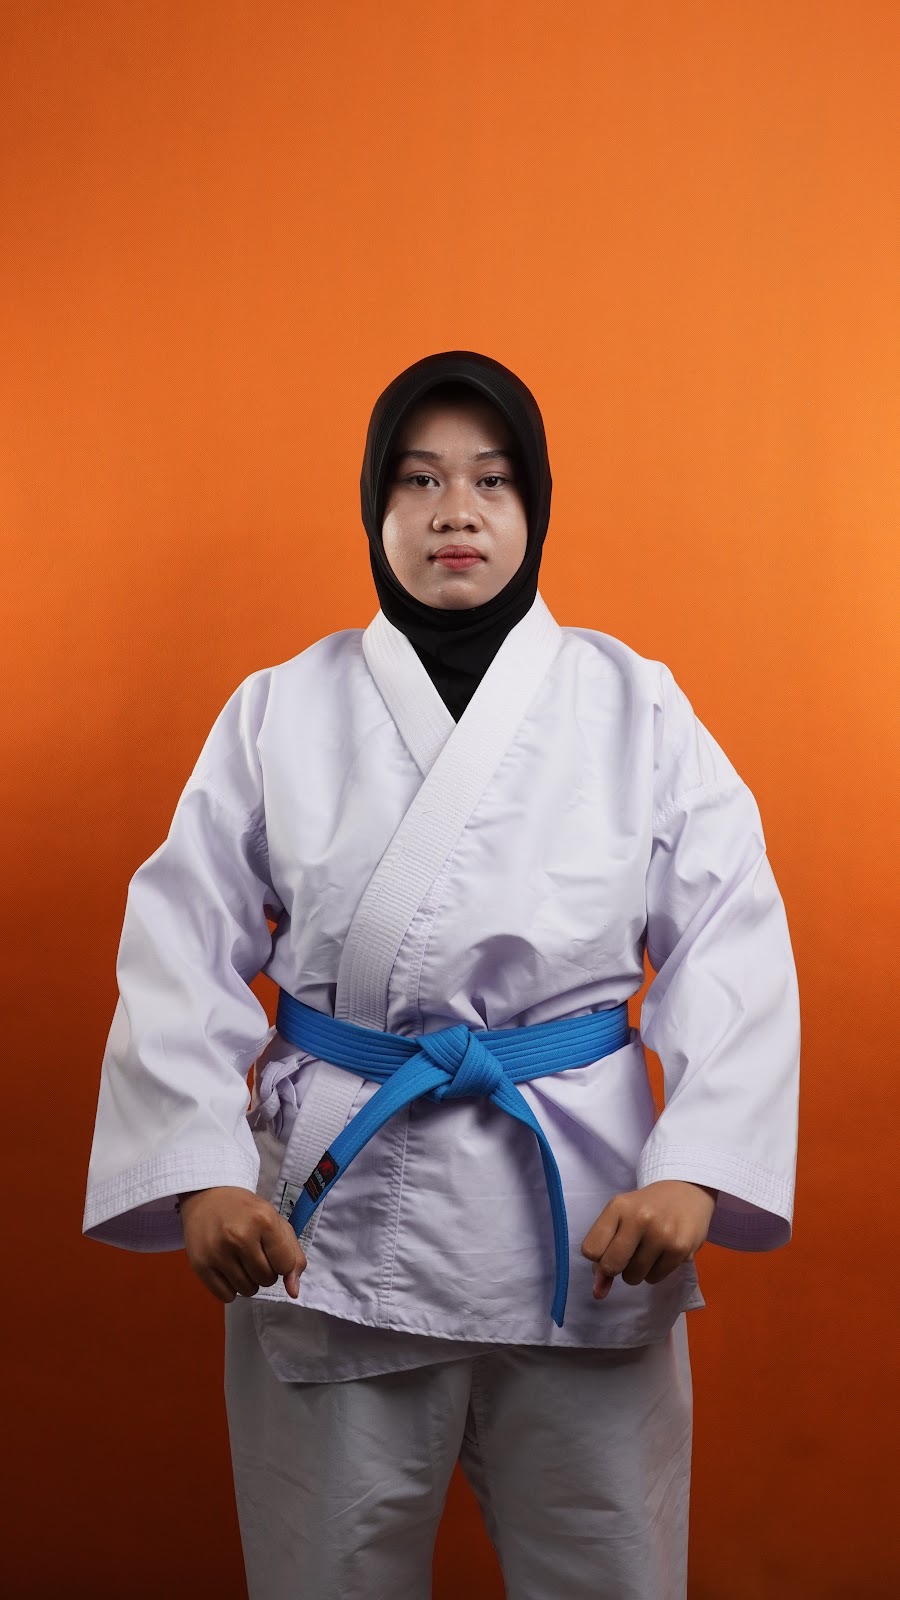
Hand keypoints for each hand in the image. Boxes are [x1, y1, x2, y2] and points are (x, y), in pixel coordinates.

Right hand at [178, 1186, 307, 1303]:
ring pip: (248, 1291)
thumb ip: (293, 1256)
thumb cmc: (246, 1210)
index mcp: (263, 1220)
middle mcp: (240, 1236)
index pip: (285, 1265)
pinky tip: (227, 1269)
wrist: (207, 1197)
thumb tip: (294, 1292)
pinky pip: (227, 1296)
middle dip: (265, 1271)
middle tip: (254, 1253)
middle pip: (266, 1280)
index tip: (272, 1251)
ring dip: (249, 1281)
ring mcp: (218, 1252)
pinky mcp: (200, 1265)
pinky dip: (231, 1288)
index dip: (282, 1263)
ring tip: (241, 1260)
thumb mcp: (276, 1222)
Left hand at [581, 1180, 717, 1300]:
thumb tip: (598, 1293)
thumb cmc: (646, 1207)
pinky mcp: (680, 1249)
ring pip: (633, 1277)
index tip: (607, 1249)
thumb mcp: (620, 1218)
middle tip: (626, 1254)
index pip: (591, 1250)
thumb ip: (604, 1253)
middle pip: (611, 1266)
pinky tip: (662, 1252)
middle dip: (614, 1268)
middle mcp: (640, 1218)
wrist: (685, 1191)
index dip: (597, 1256)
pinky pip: (654, 1278)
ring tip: (646, 1250)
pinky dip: (654, 1271)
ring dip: (636, 1271)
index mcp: (618, 1206)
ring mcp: (662, 1234)